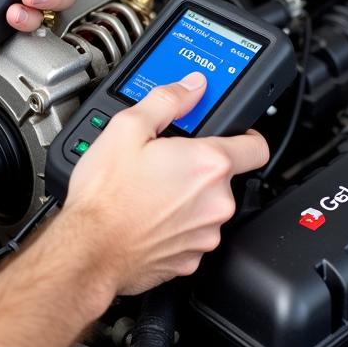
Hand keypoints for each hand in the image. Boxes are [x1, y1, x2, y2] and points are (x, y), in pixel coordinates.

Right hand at [63, 72, 268, 295]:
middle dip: (199, 168)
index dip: (246, 136)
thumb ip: (167, 100)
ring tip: (150, 191)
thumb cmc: (107, 195)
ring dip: (188, 198)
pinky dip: (176, 225)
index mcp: (208, 165)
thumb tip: (191, 87)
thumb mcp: (128, 128)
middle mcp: (217, 202)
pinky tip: (148, 216)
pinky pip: (192, 234)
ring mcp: (205, 234)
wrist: (90, 249)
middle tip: (165, 162)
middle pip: (224, 177)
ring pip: (208, 207)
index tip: (232, 135)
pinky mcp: (191, 259)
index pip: (257, 147)